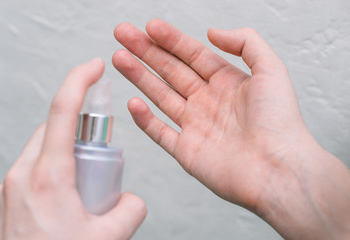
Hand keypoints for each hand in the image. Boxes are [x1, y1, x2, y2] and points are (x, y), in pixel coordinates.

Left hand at [0, 59, 146, 239]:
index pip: (64, 111)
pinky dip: (49, 177)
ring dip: (64, 158)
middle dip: (78, 134)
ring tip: (80, 193)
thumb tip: (131, 200)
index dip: (80, 81)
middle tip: (97, 162)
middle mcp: (20, 177)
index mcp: (48, 178)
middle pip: (53, 132)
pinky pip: (28, 174)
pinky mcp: (0, 203)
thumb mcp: (109, 238)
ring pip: (40, 153)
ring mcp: (5, 191)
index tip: (94, 67)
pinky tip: (60, 206)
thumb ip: (131, 210)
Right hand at [112, 19, 349, 238]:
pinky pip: (160, 132)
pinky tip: (133, 103)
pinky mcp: (187, 151)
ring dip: (139, 77)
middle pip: (171, 71)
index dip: (171, 39)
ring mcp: (196, 127)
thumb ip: (245, 42)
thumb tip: (212, 32)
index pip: (192, 55)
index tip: (150, 27)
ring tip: (119, 58)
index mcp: (227, 83)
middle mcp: (209, 102)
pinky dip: (145, 119)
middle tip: (124, 34)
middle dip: (146, 52)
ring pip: (161, 96)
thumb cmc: (279, 123)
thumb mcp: (270, 70)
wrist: (277, 169)